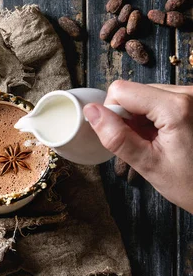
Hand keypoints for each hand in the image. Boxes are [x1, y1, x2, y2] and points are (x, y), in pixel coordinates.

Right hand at [83, 80, 192, 212]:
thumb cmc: (192, 185)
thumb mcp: (148, 165)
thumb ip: (116, 137)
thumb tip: (91, 112)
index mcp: (176, 107)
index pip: (121, 90)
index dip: (113, 113)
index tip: (125, 137)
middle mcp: (189, 92)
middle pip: (135, 91)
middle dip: (130, 116)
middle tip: (145, 144)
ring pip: (147, 94)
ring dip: (144, 117)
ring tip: (158, 142)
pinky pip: (162, 98)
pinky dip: (156, 116)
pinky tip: (166, 136)